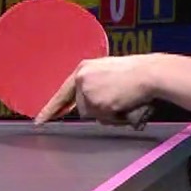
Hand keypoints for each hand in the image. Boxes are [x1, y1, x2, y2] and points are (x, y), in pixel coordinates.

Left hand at [33, 55, 164, 125]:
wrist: (150, 73)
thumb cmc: (135, 72)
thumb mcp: (107, 71)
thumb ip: (93, 84)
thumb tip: (84, 103)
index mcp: (83, 69)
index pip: (62, 93)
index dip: (51, 108)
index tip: (40, 121)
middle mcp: (81, 79)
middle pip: (81, 107)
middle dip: (97, 108)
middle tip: (116, 99)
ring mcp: (88, 92)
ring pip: (92, 114)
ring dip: (107, 112)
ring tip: (122, 99)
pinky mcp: (97, 103)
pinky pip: (103, 119)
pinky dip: (115, 116)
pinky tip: (124, 104)